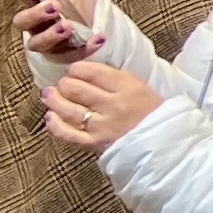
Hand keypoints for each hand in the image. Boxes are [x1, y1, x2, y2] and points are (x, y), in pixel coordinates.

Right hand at [13, 0, 108, 64]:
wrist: (102, 25)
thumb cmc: (81, 4)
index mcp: (38, 6)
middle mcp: (38, 26)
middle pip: (24, 23)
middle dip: (36, 14)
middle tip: (53, 6)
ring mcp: (50, 44)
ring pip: (40, 43)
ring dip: (53, 34)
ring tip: (68, 25)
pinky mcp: (66, 57)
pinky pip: (71, 55)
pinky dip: (85, 47)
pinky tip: (98, 38)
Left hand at [42, 54, 161, 151]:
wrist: (163, 140)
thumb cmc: (150, 110)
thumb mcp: (138, 85)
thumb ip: (113, 77)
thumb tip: (85, 70)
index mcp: (127, 86)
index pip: (92, 72)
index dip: (76, 68)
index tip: (74, 70)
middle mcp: (112, 104)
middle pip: (76, 89)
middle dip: (64, 83)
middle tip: (63, 83)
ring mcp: (102, 125)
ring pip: (68, 109)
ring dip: (54, 100)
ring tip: (48, 94)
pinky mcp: (95, 143)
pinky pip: (68, 134)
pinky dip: (55, 125)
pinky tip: (50, 117)